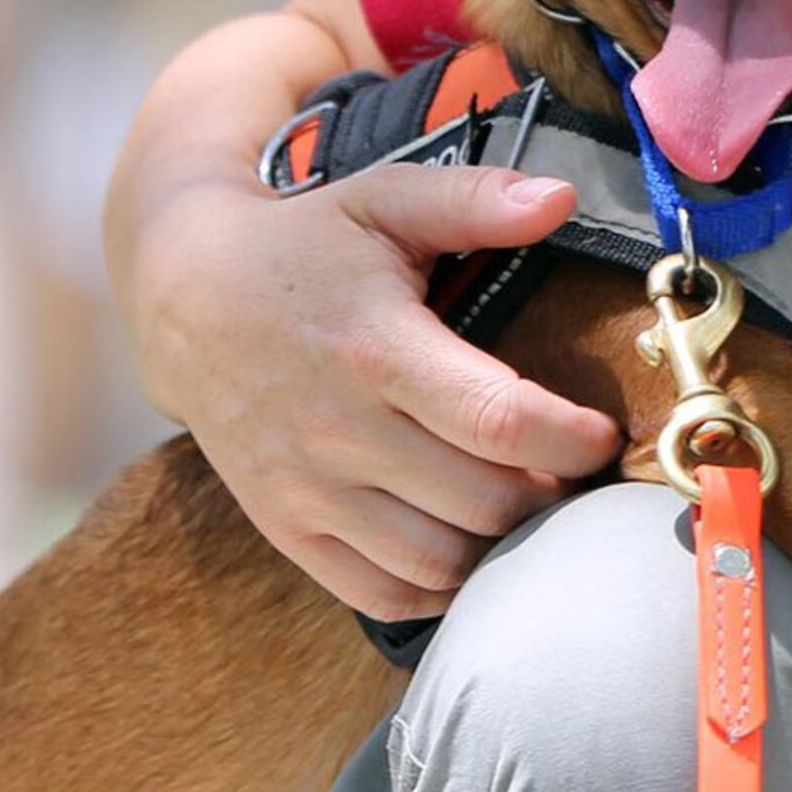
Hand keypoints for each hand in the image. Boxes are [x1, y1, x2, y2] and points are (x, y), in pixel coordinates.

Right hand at [129, 162, 621, 617]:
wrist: (186, 302)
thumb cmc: (305, 248)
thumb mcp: (383, 201)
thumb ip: (474, 200)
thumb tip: (562, 198)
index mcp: (375, 350)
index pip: (499, 421)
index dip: (573, 440)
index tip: (605, 434)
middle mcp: (337, 432)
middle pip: (483, 501)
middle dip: (554, 495)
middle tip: (580, 473)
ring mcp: (306, 490)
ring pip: (439, 561)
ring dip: (505, 547)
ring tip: (534, 506)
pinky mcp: (286, 529)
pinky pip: (382, 593)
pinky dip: (443, 587)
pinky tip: (475, 546)